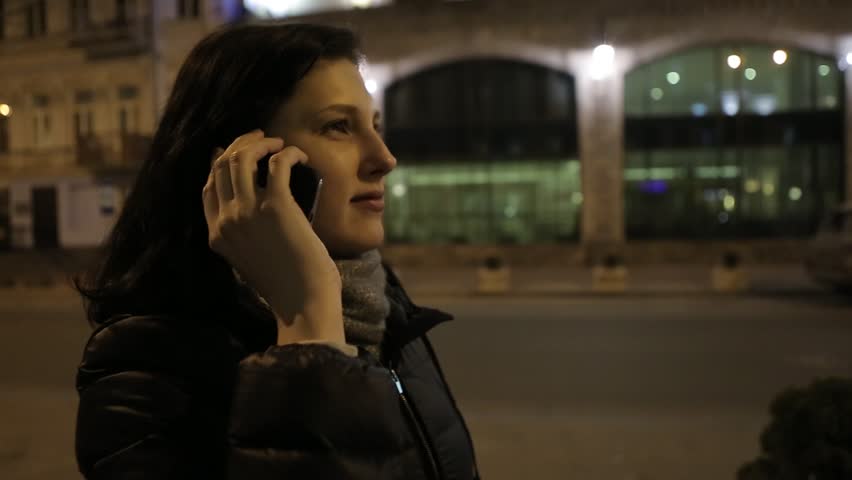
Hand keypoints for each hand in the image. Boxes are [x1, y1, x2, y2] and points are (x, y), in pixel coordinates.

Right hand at [202, 130, 343, 344]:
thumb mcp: (250, 259)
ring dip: (261, 143)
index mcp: (216, 235)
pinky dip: (289, 153)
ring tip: (279, 143)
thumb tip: (254, 204)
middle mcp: (226, 220)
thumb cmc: (287, 283)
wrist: (303, 302)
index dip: (220, 162)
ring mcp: (248, 212)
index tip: (237, 150)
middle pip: (221, 165)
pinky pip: (277, 163)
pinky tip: (300, 156)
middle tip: (263, 139)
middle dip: (240, 144)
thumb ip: (243, 234)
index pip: (207, 187)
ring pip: (242, 158)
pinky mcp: (277, 206)